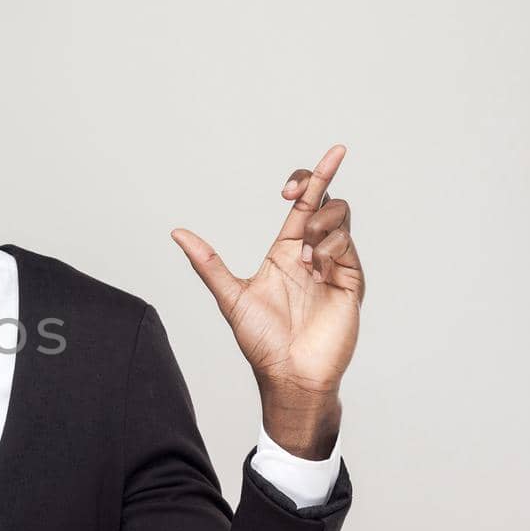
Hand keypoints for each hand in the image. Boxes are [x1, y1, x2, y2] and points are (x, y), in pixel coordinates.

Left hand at [170, 144, 363, 458]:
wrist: (290, 374)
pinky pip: (348, 246)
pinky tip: (316, 270)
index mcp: (285, 251)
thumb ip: (208, 264)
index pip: (304, 204)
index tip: (326, 156)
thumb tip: (177, 233)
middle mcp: (312, 253)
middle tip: (294, 196)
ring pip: (342, 218)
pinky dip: (330, 249)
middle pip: (328, 201)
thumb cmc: (262, 341)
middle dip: (319, 183)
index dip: (314, 176)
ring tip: (305, 255)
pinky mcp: (352, 281)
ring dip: (322, 224)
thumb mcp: (231, 296)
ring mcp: (335, 266)